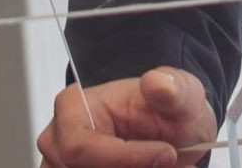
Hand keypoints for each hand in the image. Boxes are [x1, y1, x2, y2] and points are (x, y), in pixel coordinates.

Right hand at [37, 66, 215, 167]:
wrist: (175, 132)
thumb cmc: (168, 108)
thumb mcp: (182, 93)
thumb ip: (172, 89)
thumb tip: (155, 82)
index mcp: (73, 107)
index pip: (80, 147)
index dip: (125, 158)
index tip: (167, 155)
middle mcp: (59, 141)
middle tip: (169, 161)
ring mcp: (62, 167)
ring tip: (165, 163)